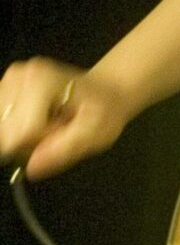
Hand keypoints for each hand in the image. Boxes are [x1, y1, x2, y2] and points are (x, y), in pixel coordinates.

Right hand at [0, 58, 131, 179]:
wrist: (104, 90)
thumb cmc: (103, 108)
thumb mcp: (95, 133)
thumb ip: (63, 150)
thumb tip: (32, 168)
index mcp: (41, 82)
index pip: (21, 134)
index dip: (41, 144)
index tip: (62, 133)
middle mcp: (20, 76)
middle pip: (9, 133)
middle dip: (32, 141)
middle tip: (59, 129)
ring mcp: (10, 81)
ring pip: (5, 131)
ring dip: (27, 137)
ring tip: (53, 122)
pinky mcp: (5, 88)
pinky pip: (5, 124)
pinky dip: (21, 129)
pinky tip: (42, 119)